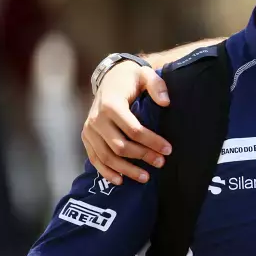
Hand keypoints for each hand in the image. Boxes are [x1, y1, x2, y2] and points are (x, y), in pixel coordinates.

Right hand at [81, 61, 172, 184]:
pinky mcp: (87, 136)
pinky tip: (120, 180)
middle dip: (142, 156)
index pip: (133, 129)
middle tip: (161, 163)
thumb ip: (157, 86)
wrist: (110, 77)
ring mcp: (89, 129)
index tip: (168, 149)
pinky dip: (106, 171)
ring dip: (126, 169)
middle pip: (120, 146)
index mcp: (111, 104)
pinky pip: (94, 158)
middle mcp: (97, 119)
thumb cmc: (131, 79)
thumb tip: (166, 103)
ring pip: (107, 156)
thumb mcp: (145, 75)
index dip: (151, 141)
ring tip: (145, 177)